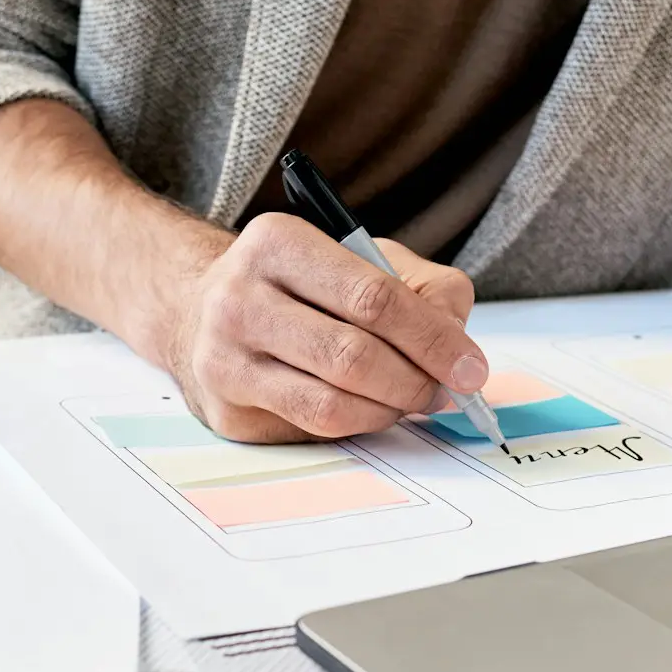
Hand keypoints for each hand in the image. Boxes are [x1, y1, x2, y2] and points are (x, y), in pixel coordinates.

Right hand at [160, 213, 485, 442]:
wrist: (201, 313)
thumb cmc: (299, 287)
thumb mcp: (359, 259)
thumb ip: (423, 289)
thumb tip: (459, 352)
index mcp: (276, 242)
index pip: (373, 298)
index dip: (432, 339)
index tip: (470, 367)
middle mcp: (239, 298)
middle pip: (353, 356)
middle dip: (415, 381)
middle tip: (443, 391)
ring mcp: (225, 359)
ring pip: (332, 403)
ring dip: (389, 409)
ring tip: (409, 399)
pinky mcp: (226, 410)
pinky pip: (313, 429)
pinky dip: (358, 424)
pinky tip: (369, 408)